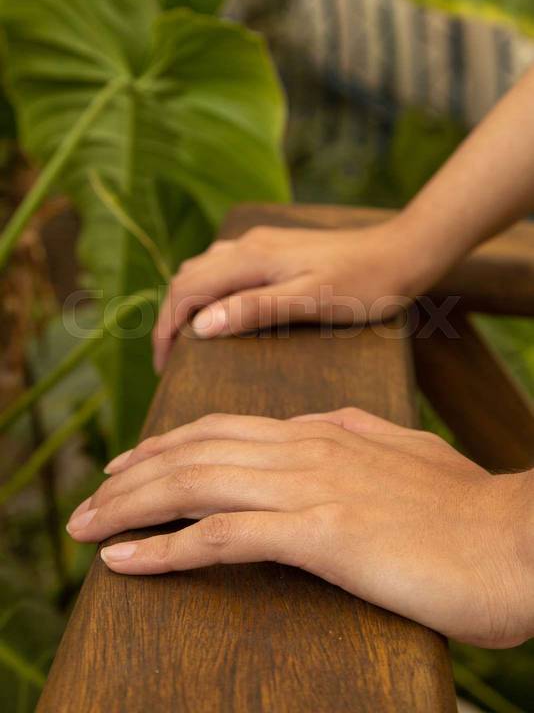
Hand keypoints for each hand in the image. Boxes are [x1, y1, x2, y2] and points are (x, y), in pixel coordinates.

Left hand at [67, 407, 532, 647]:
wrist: (520, 537)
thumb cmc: (469, 510)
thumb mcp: (407, 454)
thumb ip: (359, 434)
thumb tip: (324, 424)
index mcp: (326, 431)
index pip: (226, 431)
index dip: (171, 445)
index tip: (132, 465)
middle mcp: (309, 448)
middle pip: (197, 452)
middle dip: (134, 475)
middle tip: (91, 495)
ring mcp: (312, 486)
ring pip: (196, 485)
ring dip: (131, 506)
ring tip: (84, 525)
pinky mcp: (321, 532)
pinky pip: (223, 537)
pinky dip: (166, 547)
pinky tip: (125, 558)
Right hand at [152, 218, 429, 372]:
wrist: (402, 252)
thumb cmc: (364, 284)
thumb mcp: (310, 301)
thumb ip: (254, 310)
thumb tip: (200, 326)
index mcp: (250, 258)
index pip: (186, 290)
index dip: (165, 328)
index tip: (163, 367)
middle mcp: (248, 244)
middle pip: (188, 277)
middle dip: (170, 317)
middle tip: (170, 361)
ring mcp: (262, 242)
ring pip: (205, 268)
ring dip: (188, 301)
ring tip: (188, 339)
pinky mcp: (276, 247)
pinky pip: (225, 265)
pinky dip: (209, 289)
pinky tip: (221, 308)